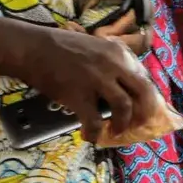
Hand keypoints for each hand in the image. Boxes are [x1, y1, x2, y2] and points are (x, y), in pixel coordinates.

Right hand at [0, 17, 166, 146]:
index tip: (147, 107)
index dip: (149, 95)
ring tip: (117, 132)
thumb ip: (113, 62)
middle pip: (144, 91)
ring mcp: (98, 80)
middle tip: (141, 123)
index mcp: (120, 53)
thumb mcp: (97, 46)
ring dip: (123, 123)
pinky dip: (95, 132)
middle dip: (147, 111)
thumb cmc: (62, 46)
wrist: (33, 48)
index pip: (144, 76)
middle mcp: (114, 65)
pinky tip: (90, 137)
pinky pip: (94, 120)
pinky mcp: (79, 95)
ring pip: (124, 106)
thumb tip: (126, 84)